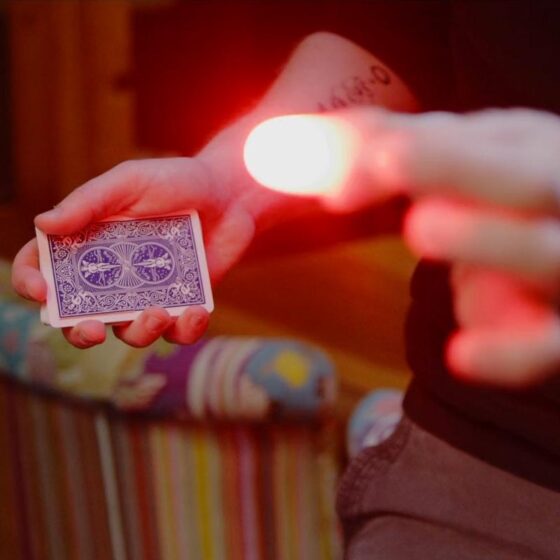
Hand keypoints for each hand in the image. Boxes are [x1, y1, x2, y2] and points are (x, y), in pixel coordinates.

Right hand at [12, 157, 257, 347]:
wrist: (231, 194)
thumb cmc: (177, 180)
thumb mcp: (131, 181)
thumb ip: (89, 202)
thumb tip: (41, 225)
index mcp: (89, 243)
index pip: (45, 267)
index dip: (32, 283)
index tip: (41, 292)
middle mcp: (113, 275)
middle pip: (81, 316)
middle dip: (80, 332)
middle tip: (92, 329)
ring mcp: (148, 293)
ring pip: (130, 332)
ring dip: (140, 332)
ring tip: (159, 312)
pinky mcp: (183, 304)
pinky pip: (177, 332)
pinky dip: (184, 329)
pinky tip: (196, 312)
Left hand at [332, 108, 559, 386]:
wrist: (558, 242)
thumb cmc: (494, 196)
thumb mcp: (447, 162)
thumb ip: (368, 152)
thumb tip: (279, 151)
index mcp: (524, 152)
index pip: (474, 139)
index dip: (420, 144)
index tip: (353, 156)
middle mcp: (552, 202)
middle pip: (525, 179)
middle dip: (455, 164)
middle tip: (386, 156)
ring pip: (544, 252)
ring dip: (485, 237)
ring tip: (421, 225)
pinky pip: (548, 344)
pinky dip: (511, 352)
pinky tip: (460, 356)